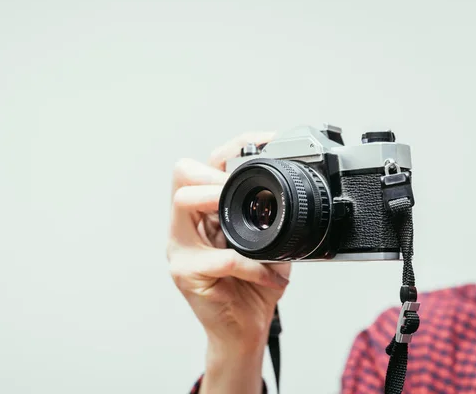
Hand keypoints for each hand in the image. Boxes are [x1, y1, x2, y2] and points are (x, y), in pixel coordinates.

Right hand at [167, 132, 290, 392]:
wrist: (242, 333)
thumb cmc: (252, 289)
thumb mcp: (265, 245)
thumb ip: (268, 219)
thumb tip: (295, 190)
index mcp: (201, 216)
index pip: (200, 167)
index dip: (229, 149)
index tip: (264, 142)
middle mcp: (184, 228)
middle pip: (182, 173)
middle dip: (216, 174)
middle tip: (245, 191)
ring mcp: (180, 249)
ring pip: (185, 202)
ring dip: (222, 204)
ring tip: (251, 226)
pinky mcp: (186, 274)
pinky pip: (221, 257)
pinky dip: (253, 266)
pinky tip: (270, 276)